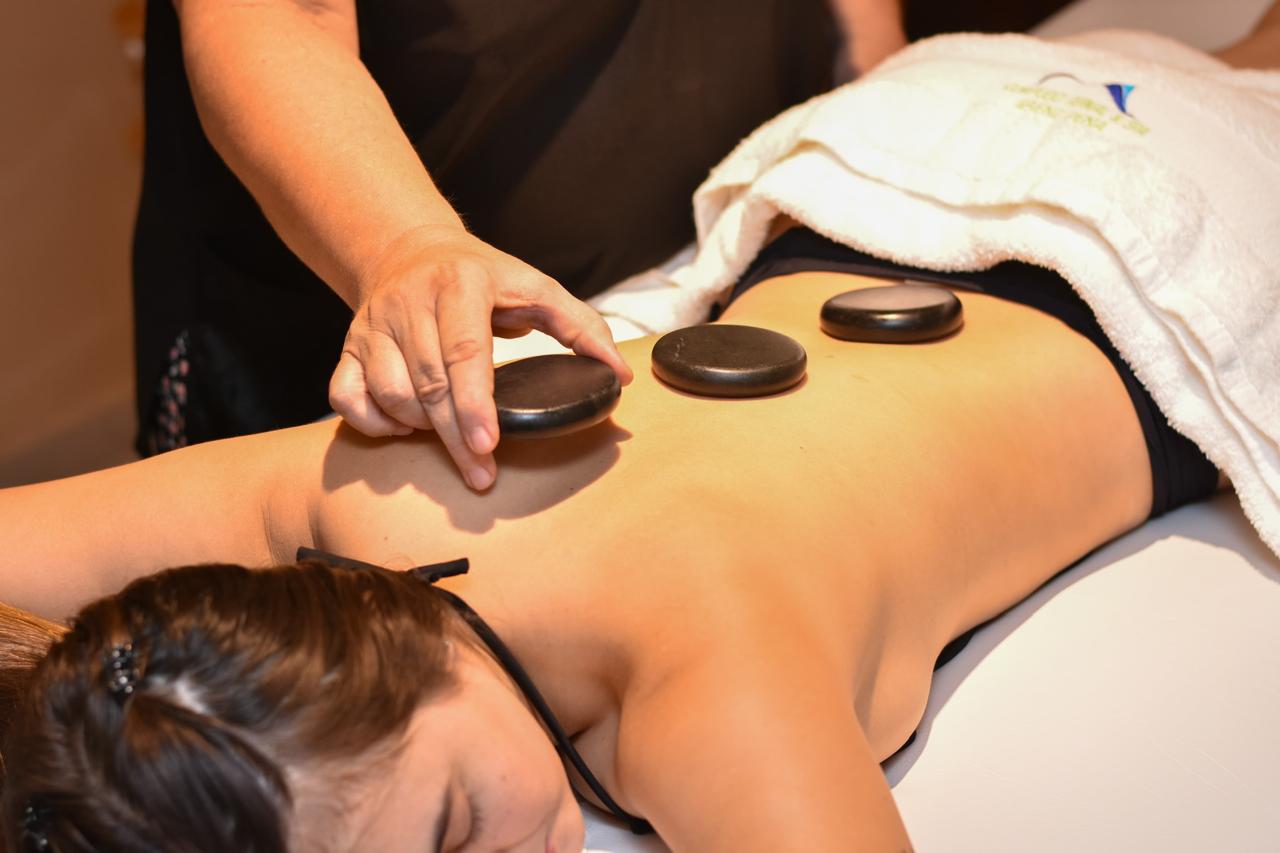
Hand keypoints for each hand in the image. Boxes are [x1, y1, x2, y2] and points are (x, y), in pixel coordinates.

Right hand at [329, 225, 632, 489]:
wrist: (409, 249)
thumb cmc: (482, 279)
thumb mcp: (535, 287)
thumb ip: (582, 327)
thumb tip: (620, 374)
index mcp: (461, 284)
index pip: (465, 350)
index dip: (476, 402)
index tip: (490, 444)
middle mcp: (410, 301)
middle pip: (429, 383)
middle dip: (455, 436)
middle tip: (480, 474)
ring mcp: (373, 324)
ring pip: (388, 392)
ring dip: (419, 427)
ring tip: (451, 436)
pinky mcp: (348, 345)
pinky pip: (346, 396)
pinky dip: (373, 422)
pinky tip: (404, 427)